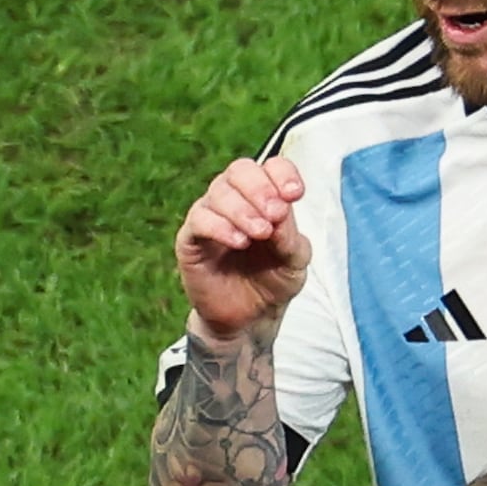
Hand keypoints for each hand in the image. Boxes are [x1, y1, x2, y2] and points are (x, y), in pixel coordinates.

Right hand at [171, 155, 312, 344]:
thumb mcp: (295, 261)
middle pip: (241, 170)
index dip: (282, 174)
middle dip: (260, 189)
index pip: (271, 167)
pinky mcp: (191, 239)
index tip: (295, 195)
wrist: (250, 319)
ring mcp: (211, 216)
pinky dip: (220, 226)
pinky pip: (199, 219)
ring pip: (219, 191)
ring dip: (242, 209)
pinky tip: (239, 241)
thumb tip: (279, 212)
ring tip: (259, 233)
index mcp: (265, 197)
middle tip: (275, 214)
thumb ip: (290, 235)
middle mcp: (236, 200)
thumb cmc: (273, 282)